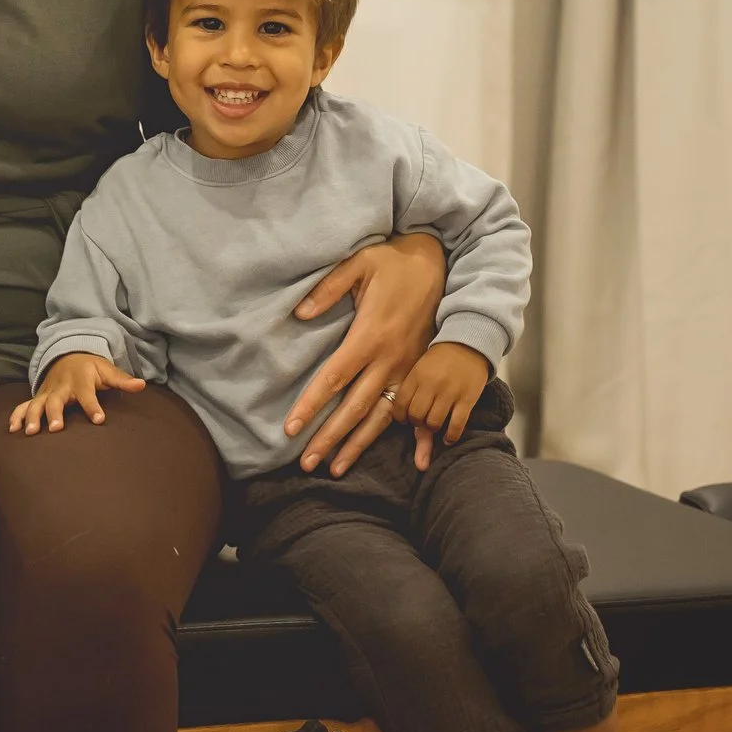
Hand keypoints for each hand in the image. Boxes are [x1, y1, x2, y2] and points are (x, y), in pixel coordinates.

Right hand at [7, 351, 145, 434]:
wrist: (68, 356)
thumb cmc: (91, 368)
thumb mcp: (107, 370)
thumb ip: (123, 380)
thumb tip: (142, 385)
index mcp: (80, 380)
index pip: (87, 395)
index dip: (93, 407)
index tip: (99, 419)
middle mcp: (61, 387)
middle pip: (56, 400)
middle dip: (55, 413)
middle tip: (56, 428)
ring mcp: (47, 392)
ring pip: (37, 404)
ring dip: (32, 417)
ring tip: (31, 432)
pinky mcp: (38, 397)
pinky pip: (24, 406)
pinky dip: (17, 416)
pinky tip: (13, 430)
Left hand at [282, 233, 447, 475]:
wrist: (440, 263)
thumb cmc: (394, 262)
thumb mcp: (359, 263)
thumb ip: (328, 288)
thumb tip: (300, 313)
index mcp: (370, 336)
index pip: (334, 379)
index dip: (311, 405)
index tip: (291, 429)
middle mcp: (390, 360)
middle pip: (354, 408)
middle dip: (329, 438)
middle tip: (306, 464)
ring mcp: (408, 369)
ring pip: (381, 417)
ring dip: (358, 445)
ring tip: (335, 469)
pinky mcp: (420, 371)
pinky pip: (413, 411)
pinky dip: (411, 438)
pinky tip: (411, 461)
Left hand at [395, 341, 490, 445]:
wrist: (469, 344)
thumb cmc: (441, 358)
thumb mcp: (421, 367)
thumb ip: (412, 387)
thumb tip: (403, 413)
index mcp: (416, 375)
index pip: (400, 403)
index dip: (400, 416)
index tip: (404, 419)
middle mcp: (431, 385)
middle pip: (416, 416)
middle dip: (416, 423)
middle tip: (421, 422)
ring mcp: (450, 392)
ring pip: (434, 423)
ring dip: (433, 429)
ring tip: (435, 426)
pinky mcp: (467, 400)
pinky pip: (456, 425)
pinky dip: (451, 436)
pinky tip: (448, 439)